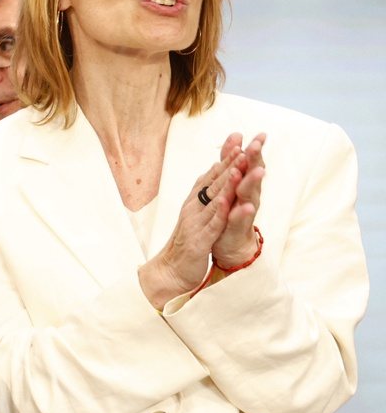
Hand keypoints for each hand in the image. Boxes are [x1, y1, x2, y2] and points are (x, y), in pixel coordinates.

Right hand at [138, 148, 241, 308]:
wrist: (170, 270)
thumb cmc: (186, 243)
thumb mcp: (197, 216)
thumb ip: (205, 196)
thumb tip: (212, 174)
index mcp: (195, 202)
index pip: (211, 176)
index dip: (225, 159)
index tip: (238, 142)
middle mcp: (194, 208)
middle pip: (213, 182)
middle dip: (228, 163)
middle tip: (242, 146)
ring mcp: (196, 222)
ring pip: (214, 199)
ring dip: (227, 182)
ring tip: (239, 166)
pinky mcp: (199, 239)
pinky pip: (212, 223)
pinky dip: (220, 211)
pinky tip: (229, 201)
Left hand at [210, 133, 265, 269]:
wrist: (231, 243)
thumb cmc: (231, 209)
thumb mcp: (230, 183)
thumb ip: (232, 161)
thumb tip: (237, 136)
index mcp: (245, 184)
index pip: (250, 163)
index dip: (254, 149)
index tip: (260, 134)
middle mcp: (249, 195)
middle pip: (253, 175)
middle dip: (255, 160)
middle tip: (257, 145)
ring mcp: (245, 211)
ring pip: (250, 194)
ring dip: (252, 182)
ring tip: (256, 171)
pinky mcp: (238, 227)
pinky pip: (241, 219)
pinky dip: (243, 212)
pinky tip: (246, 206)